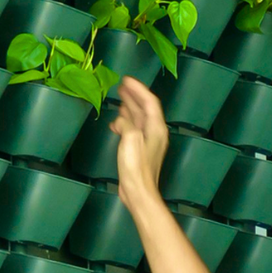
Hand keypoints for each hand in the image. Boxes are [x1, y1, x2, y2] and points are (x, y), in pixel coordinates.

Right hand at [108, 76, 168, 209]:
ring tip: (119, 100)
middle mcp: (154, 133)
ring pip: (139, 120)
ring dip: (129, 109)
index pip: (150, 102)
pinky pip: (133, 131)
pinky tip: (116, 124)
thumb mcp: (130, 138)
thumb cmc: (135, 166)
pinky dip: (125, 124)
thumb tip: (121, 120)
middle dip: (133, 97)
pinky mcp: (140, 152)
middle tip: (121, 86)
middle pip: (145, 109)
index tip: (126, 79)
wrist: (138, 192)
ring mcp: (148, 143)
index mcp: (156, 128)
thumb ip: (127, 123)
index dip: (138, 89)